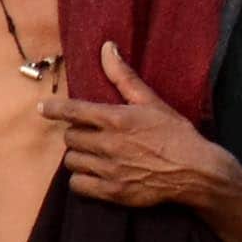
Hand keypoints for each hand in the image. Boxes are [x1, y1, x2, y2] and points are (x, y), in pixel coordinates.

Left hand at [46, 43, 238, 209]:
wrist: (197, 172)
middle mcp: (109, 144)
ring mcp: (110, 170)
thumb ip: (124, 77)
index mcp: (116, 119)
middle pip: (70, 138)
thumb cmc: (176, 134)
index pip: (72, 111)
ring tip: (91, 155)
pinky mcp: (114, 192)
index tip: (44, 109)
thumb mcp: (153, 102)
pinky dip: (82, 180)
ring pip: (72, 162)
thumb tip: (106, 48)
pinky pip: (79, 185)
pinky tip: (93, 174)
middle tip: (88, 135)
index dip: (54, 109)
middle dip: (76, 135)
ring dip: (78, 157)